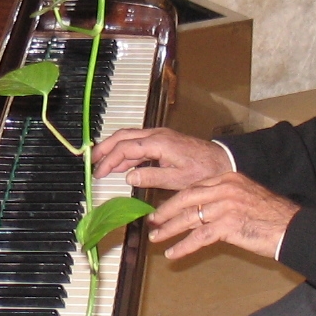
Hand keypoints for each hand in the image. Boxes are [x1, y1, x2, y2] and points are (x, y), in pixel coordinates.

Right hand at [92, 126, 228, 190]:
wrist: (223, 161)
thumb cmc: (204, 170)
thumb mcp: (178, 179)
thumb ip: (152, 177)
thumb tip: (128, 176)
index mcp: (159, 143)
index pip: (125, 148)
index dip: (109, 160)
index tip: (99, 172)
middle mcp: (157, 135)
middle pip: (123, 136)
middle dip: (105, 148)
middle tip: (92, 162)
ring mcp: (160, 137)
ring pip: (129, 138)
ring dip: (114, 149)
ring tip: (102, 163)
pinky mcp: (164, 141)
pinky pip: (139, 143)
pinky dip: (127, 152)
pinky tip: (122, 165)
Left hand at [148, 172, 299, 261]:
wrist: (292, 227)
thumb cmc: (272, 217)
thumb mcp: (246, 198)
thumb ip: (224, 201)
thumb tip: (201, 215)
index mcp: (229, 179)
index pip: (195, 188)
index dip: (175, 200)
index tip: (163, 210)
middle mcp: (225, 189)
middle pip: (186, 199)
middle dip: (166, 212)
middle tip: (153, 222)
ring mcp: (226, 206)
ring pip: (189, 218)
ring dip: (170, 230)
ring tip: (157, 238)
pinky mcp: (228, 225)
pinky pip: (199, 237)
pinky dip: (183, 246)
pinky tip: (173, 253)